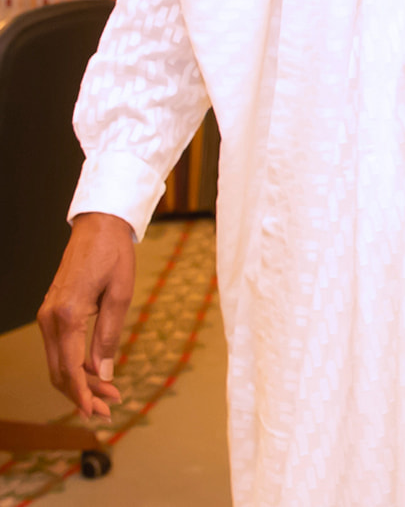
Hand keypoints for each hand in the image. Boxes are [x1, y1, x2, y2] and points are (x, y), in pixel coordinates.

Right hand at [38, 213, 134, 420]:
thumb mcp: (120, 296)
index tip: (98, 412)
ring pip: (58, 362)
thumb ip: (108, 337)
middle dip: (83, 394)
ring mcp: (47, 316)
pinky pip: (60, 348)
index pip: (70, 368)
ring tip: (109, 394)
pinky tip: (95, 374)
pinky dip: (75, 365)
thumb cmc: (113, 257)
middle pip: (59, 371)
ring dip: (80, 382)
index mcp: (67, 315)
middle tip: (109, 409)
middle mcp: (49, 319)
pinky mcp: (52, 313)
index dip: (84, 394)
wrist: (98, 228)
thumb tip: (104, 373)